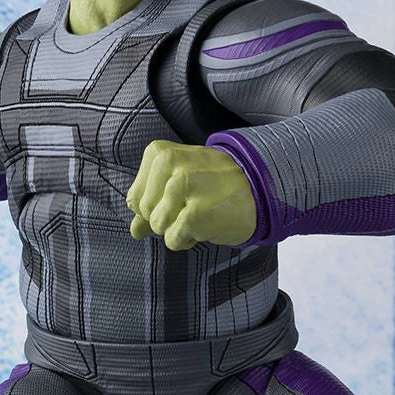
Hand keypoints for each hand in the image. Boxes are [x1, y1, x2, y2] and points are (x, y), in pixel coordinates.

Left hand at [126, 140, 256, 249]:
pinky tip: (207, 224)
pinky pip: (173, 240)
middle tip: (193, 204)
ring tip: (201, 213)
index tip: (180, 196)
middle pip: (145, 214)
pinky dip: (188, 240)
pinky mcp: (194, 214)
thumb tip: (134, 231)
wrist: (260, 188)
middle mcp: (170, 166)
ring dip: (178, 229)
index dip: (156, 206)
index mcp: (161, 153)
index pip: (135, 198)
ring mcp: (183, 188)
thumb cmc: (217, 185)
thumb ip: (152, 204)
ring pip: (158, 227)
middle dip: (166, 218)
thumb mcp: (180, 183)